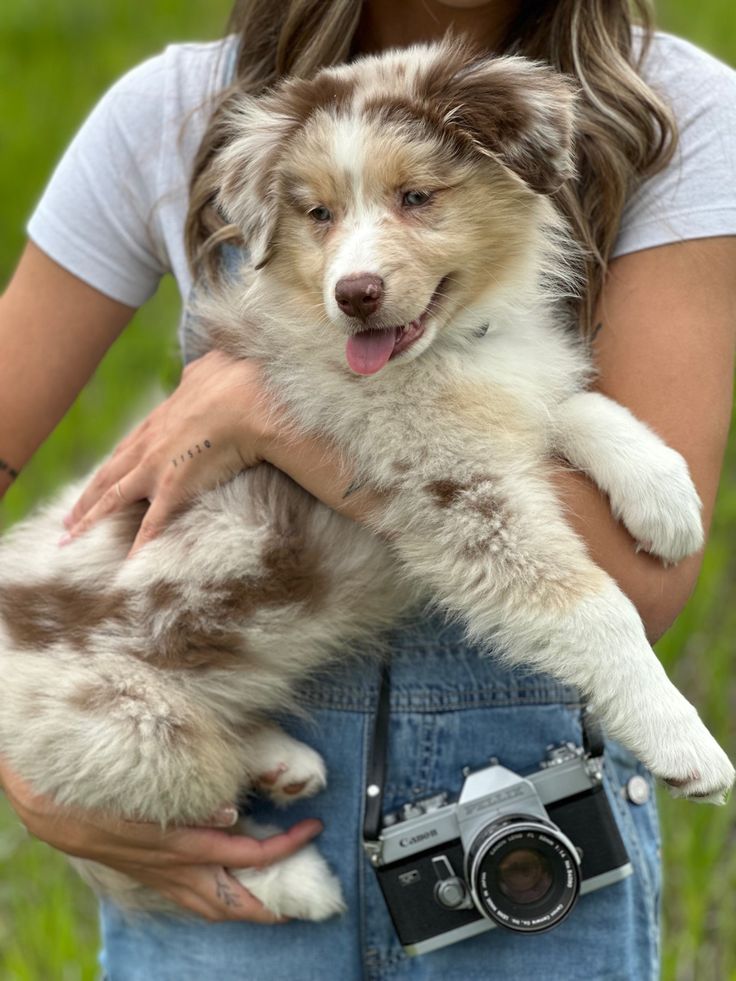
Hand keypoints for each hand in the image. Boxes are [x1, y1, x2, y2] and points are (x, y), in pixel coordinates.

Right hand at [1, 756, 321, 921]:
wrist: (59, 809)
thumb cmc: (111, 791)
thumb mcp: (155, 792)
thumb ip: (196, 802)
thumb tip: (229, 813)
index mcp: (187, 847)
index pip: (250, 855)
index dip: (286, 847)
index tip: (313, 830)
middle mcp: (179, 871)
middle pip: (235, 902)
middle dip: (272, 906)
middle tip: (303, 900)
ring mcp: (164, 878)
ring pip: (212, 907)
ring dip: (246, 909)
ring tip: (272, 905)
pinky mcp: (151, 876)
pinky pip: (191, 899)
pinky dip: (215, 900)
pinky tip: (224, 893)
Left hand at [62, 352, 274, 554]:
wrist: (246, 401)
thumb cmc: (233, 382)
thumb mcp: (209, 370)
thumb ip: (198, 374)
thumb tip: (200, 369)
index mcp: (157, 421)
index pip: (124, 449)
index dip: (108, 468)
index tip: (96, 481)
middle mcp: (147, 446)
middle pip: (106, 476)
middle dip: (84, 499)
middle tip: (68, 519)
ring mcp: (155, 468)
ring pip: (111, 500)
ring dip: (88, 520)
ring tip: (71, 539)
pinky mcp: (173, 488)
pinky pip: (151, 525)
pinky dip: (138, 546)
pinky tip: (128, 564)